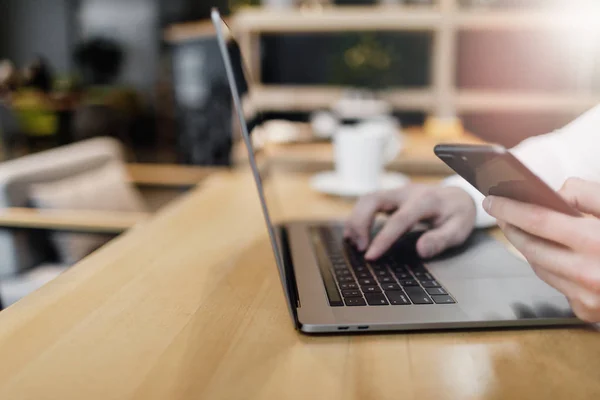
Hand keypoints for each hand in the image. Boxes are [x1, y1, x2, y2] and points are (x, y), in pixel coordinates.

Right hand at [344, 185, 476, 259]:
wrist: (458, 196)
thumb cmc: (457, 216)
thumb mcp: (458, 230)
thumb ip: (440, 240)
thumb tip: (421, 250)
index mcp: (425, 201)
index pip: (398, 219)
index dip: (382, 238)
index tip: (370, 256)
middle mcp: (406, 192)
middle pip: (373, 200)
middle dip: (359, 222)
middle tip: (359, 247)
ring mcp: (396, 192)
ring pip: (366, 199)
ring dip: (355, 220)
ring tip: (354, 243)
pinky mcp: (389, 197)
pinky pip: (367, 202)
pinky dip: (357, 217)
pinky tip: (355, 234)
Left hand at [483, 177, 599, 322]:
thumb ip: (588, 195)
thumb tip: (554, 192)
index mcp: (597, 242)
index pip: (536, 220)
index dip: (509, 208)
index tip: (492, 199)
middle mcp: (589, 274)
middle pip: (530, 247)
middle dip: (511, 227)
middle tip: (500, 211)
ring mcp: (588, 298)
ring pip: (539, 267)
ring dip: (526, 246)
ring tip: (519, 226)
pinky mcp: (589, 313)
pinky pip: (556, 285)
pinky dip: (549, 267)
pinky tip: (549, 252)